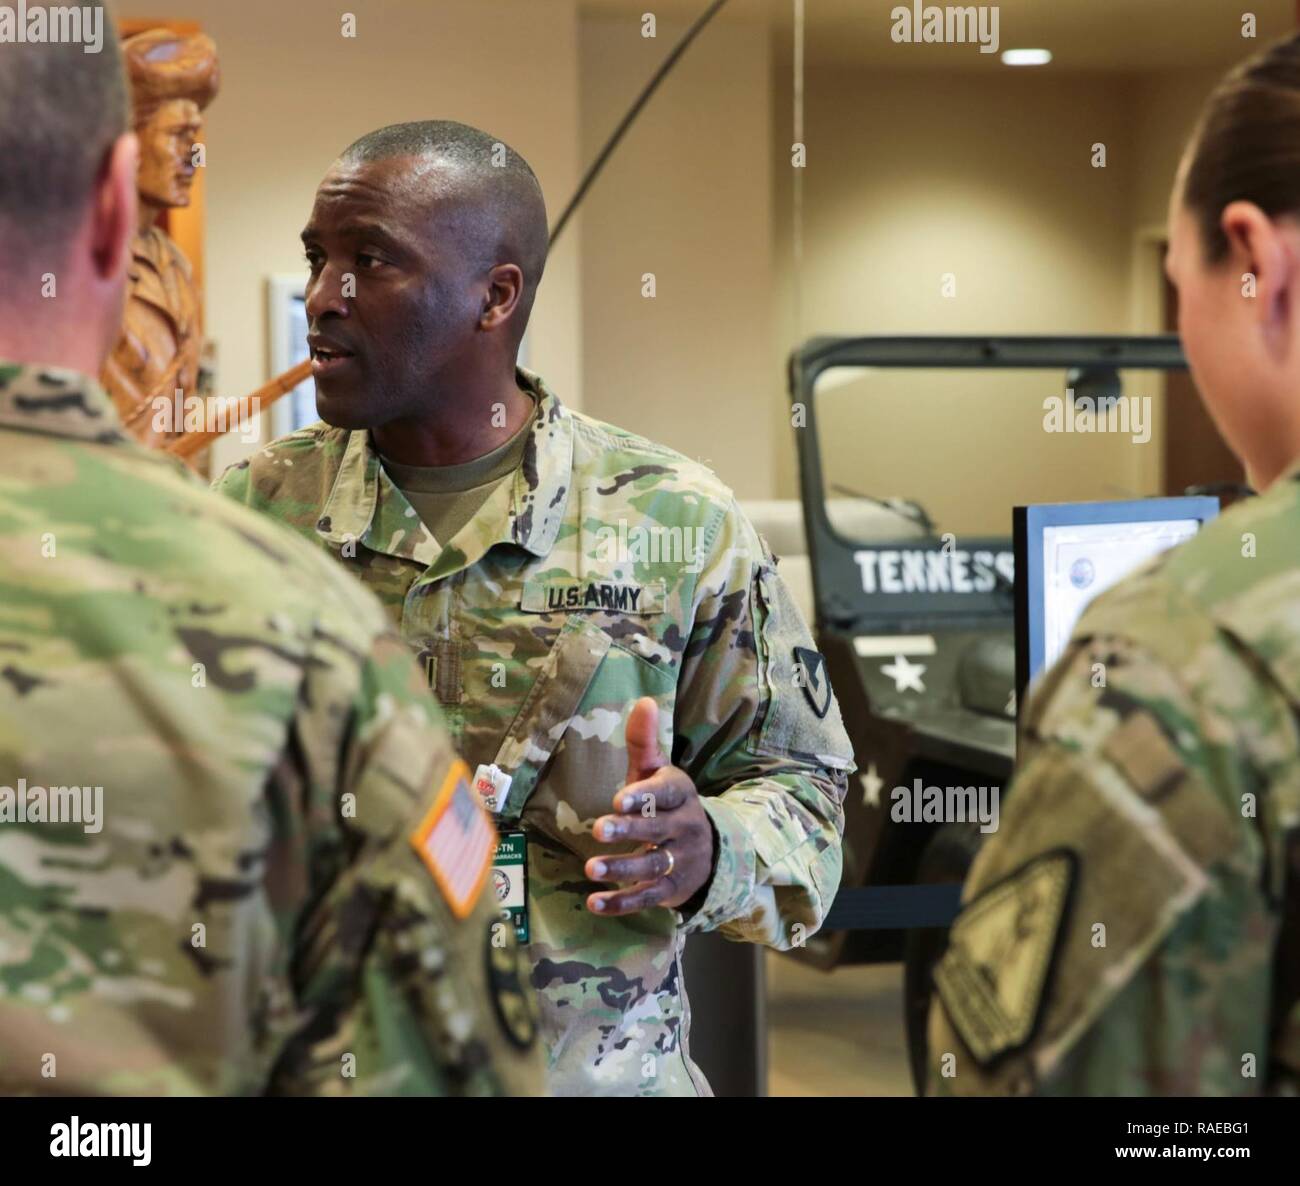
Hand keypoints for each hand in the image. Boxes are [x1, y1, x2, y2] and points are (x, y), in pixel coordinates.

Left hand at [584, 697, 714, 915]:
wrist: (710, 850)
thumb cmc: (669, 803)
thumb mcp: (659, 772)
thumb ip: (646, 742)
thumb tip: (644, 700)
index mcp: (680, 795)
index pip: (667, 793)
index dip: (644, 796)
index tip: (617, 799)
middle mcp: (684, 827)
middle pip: (658, 830)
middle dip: (630, 830)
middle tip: (598, 829)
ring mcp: (680, 861)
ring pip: (653, 866)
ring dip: (622, 868)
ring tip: (591, 868)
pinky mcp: (672, 890)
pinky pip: (648, 897)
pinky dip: (621, 902)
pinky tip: (594, 902)